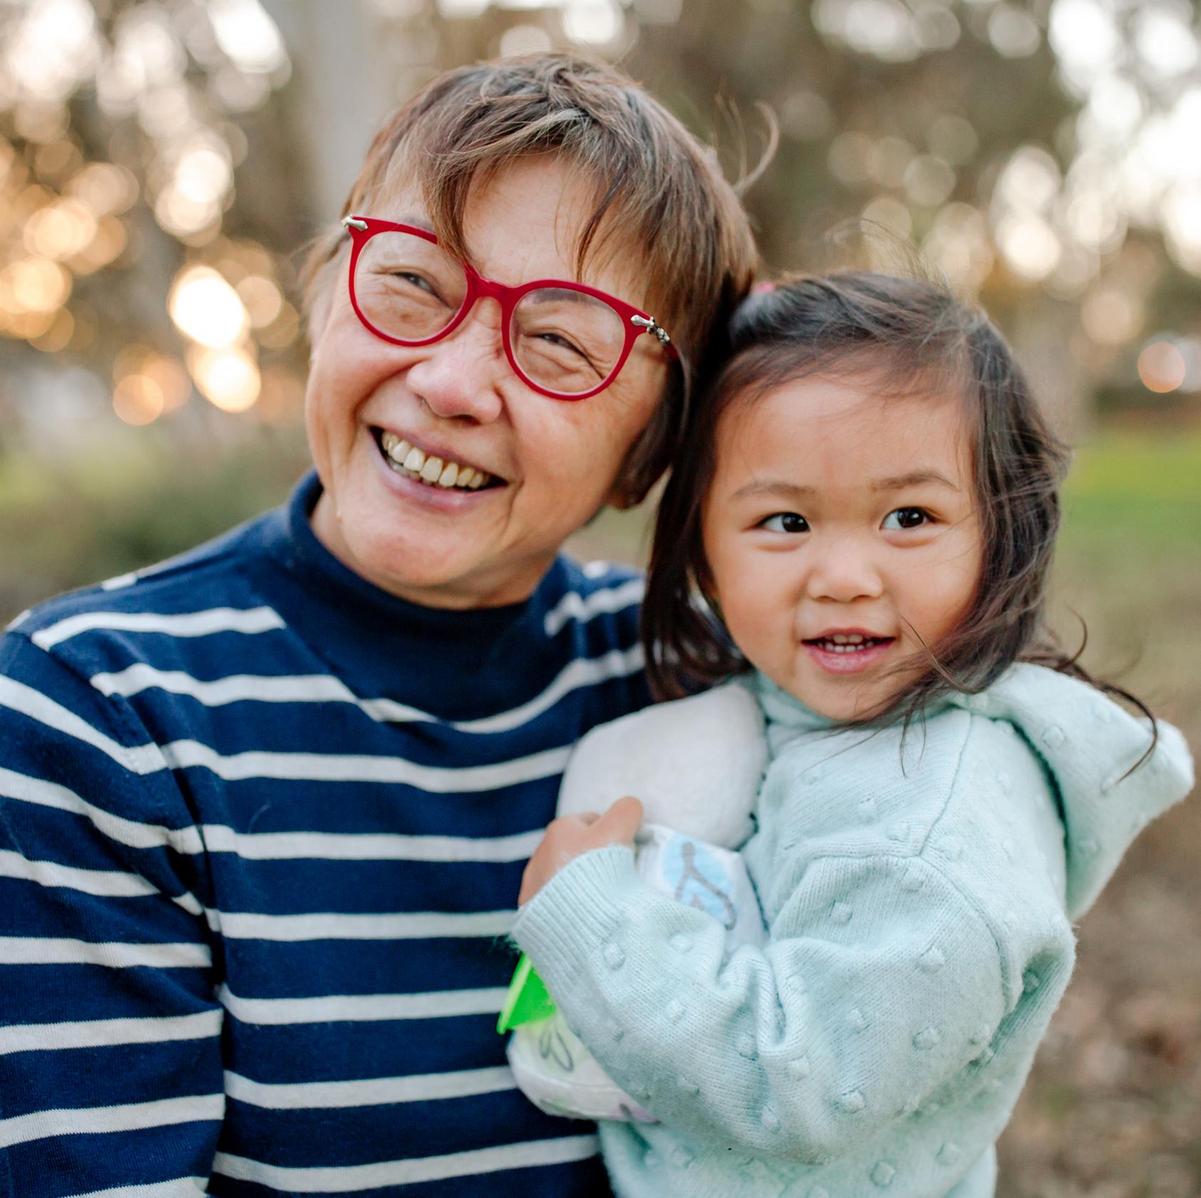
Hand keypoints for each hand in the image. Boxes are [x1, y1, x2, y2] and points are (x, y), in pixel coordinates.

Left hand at [518, 796, 642, 905]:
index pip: (595, 822)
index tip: (625, 855)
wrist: (575, 922)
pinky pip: (557, 899)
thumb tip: (630, 807)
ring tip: (600, 898)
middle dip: (596, 859)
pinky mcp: (534, 910)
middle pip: (580, 848)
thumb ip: (627, 811)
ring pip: (567, 875)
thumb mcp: (618, 830)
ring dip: (582, 881)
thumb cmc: (595, 870)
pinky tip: (584, 912)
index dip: (615, 836)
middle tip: (615, 877)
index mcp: (560, 828)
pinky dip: (570, 903)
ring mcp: (535, 882)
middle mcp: (541, 851)